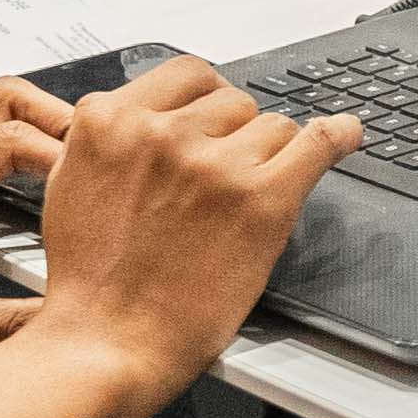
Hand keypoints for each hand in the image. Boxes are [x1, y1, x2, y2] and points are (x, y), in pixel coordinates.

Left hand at [0, 78, 79, 397]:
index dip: (67, 159)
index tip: (101, 189)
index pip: (11, 138)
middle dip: (60, 124)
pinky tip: (35, 212)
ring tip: (76, 184)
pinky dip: (13, 169)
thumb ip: (13, 321)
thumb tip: (71, 319)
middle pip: (4, 100)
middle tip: (99, 166)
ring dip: (37, 142)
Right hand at [21, 56, 356, 372]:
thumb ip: (114, 141)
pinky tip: (346, 135)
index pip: (187, 75)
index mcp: (110, 122)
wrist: (105, 342)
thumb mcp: (71, 183)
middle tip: (221, 181)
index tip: (218, 118)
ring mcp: (214, 165)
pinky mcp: (260, 200)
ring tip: (243, 201)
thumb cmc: (88, 281)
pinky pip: (315, 145)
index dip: (207, 100)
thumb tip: (152, 119)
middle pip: (232, 101)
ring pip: (272, 126)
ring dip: (267, 156)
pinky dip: (336, 138)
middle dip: (233, 135)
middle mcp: (163, 133)